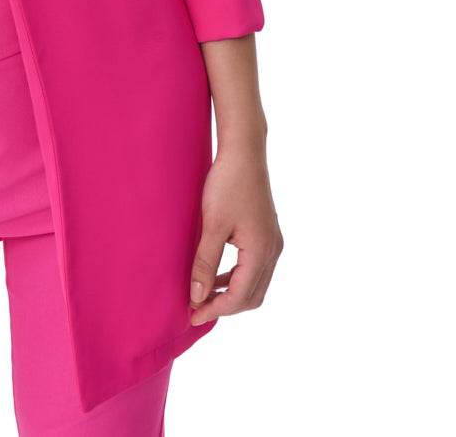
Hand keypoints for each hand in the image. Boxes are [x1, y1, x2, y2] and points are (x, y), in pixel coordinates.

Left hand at [188, 141, 283, 324]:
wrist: (244, 152)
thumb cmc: (227, 184)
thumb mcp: (212, 224)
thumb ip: (205, 262)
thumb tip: (197, 295)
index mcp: (261, 250)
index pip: (241, 296)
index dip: (216, 309)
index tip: (193, 315)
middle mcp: (273, 251)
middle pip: (252, 296)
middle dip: (226, 306)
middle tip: (197, 309)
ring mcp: (272, 243)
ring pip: (255, 284)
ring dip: (231, 293)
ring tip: (204, 295)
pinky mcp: (267, 234)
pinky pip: (254, 268)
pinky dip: (236, 278)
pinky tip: (216, 275)